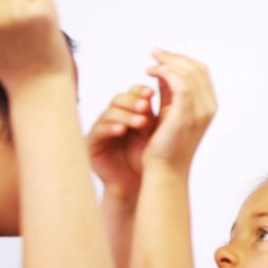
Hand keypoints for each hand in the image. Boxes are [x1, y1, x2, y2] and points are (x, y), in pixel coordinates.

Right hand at [88, 85, 155, 199]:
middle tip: (146, 106)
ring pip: (109, 112)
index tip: (152, 94)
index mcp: (133, 111)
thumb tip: (175, 83)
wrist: (141, 184)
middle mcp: (116, 116)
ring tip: (141, 122)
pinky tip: (121, 130)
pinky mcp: (93, 142)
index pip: (134, 92)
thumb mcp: (160, 130)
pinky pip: (99, 130)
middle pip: (120, 98)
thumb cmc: (152, 157)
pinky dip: (111, 127)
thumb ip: (163, 109)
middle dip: (134, 101)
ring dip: (125, 115)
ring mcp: (103, 128)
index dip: (141, 91)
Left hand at [143, 50, 215, 171]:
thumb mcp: (170, 112)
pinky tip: (150, 73)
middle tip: (154, 53)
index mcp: (209, 106)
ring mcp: (200, 111)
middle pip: (196, 68)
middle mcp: (209, 107)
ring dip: (167, 63)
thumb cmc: (165, 145)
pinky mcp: (185, 113)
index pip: (201, 72)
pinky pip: (179, 82)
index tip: (162, 56)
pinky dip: (165, 72)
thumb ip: (169, 92)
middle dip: (174, 57)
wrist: (165, 170)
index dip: (182, 59)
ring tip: (150, 65)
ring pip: (188, 72)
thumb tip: (162, 71)